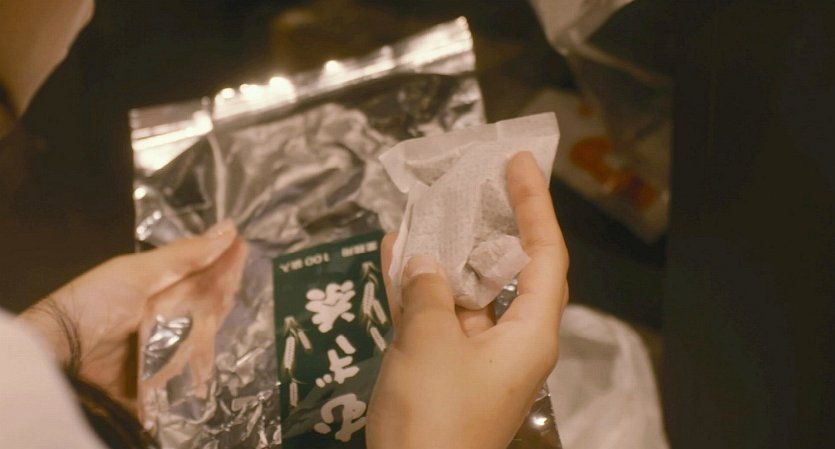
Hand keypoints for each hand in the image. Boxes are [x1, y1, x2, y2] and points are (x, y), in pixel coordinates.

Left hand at [18, 221, 239, 406]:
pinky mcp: (167, 376)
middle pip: (210, 302)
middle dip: (220, 290)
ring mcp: (168, 345)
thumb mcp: (138, 271)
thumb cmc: (95, 304)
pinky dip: (199, 355)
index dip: (224, 260)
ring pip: (206, 331)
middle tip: (231, 276)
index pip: (203, 272)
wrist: (60, 357)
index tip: (243, 245)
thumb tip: (229, 229)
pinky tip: (203, 345)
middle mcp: (167, 313)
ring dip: (208, 323)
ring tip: (203, 316)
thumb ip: (185, 255)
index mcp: (159, 285)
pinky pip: (194, 363)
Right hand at [366, 151, 568, 448]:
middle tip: (469, 183)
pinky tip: (395, 255)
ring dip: (442, 256)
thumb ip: (426, 291)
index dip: (535, 205)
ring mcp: (478, 358)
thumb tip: (423, 262)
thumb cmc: (434, 415)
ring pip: (466, 292)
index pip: (545, 254)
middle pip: (507, 269)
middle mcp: (512, 341)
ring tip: (424, 211)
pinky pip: (440, 319)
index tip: (519, 164)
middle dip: (485, 226)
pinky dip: (419, 290)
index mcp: (530, 333)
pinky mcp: (448, 373)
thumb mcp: (428, 342)